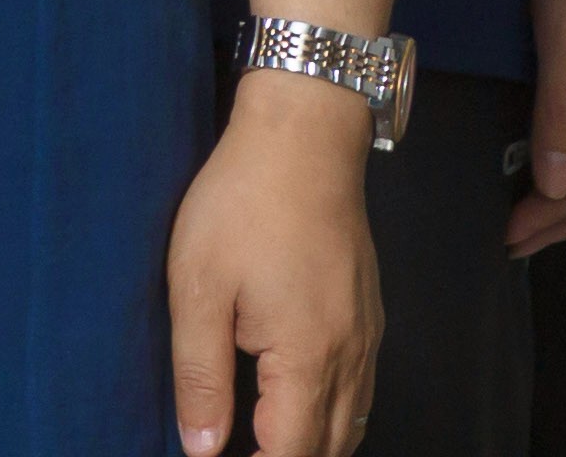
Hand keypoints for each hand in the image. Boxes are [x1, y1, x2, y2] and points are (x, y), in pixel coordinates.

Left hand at [167, 73, 380, 456]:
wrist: (304, 139)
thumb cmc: (242, 205)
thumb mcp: (198, 287)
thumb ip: (200, 375)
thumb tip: (201, 447)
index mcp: (307, 359)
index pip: (290, 453)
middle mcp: (350, 358)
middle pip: (329, 447)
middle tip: (236, 450)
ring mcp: (366, 337)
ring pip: (350, 422)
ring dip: (311, 443)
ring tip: (260, 439)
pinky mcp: (367, 315)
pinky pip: (359, 389)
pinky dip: (331, 413)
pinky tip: (295, 402)